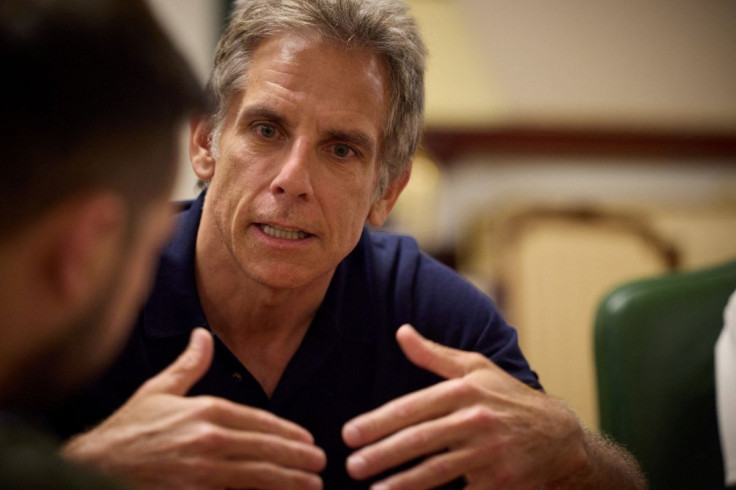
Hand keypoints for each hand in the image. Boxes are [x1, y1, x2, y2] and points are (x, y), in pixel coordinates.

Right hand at [62, 328, 325, 489]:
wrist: (92, 468)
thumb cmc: (127, 431)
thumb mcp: (157, 391)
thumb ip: (188, 365)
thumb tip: (203, 334)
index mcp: (205, 411)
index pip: (259, 422)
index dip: (287, 433)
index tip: (308, 440)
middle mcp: (208, 440)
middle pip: (265, 450)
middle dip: (298, 459)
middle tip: (320, 464)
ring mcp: (201, 473)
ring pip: (258, 477)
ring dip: (289, 482)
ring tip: (312, 486)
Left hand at [342, 324, 587, 488]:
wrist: (556, 434)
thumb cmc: (507, 397)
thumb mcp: (475, 368)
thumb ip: (434, 355)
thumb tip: (401, 332)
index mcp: (464, 390)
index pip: (412, 407)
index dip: (378, 422)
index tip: (349, 434)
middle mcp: (476, 419)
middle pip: (420, 440)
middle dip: (382, 454)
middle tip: (352, 465)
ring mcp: (489, 452)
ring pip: (437, 470)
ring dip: (402, 482)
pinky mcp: (499, 481)